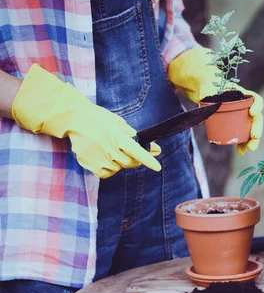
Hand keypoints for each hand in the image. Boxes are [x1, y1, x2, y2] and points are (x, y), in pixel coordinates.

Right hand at [12, 64, 160, 178]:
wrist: (75, 120)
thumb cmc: (99, 119)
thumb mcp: (118, 122)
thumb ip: (131, 134)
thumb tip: (144, 143)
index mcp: (118, 138)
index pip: (137, 152)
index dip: (148, 160)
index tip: (158, 167)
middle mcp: (110, 149)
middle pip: (130, 163)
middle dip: (137, 160)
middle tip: (139, 154)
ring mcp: (99, 158)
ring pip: (118, 169)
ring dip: (121, 163)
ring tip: (114, 151)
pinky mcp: (90, 164)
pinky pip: (106, 173)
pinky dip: (110, 169)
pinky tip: (106, 159)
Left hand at [168, 47, 262, 154]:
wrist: (206, 92)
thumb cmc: (209, 89)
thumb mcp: (207, 92)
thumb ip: (205, 102)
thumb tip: (203, 120)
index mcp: (243, 95)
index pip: (256, 99)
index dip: (257, 106)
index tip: (252, 113)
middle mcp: (246, 106)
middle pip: (256, 118)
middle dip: (257, 129)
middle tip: (254, 137)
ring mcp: (242, 116)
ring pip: (251, 129)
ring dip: (252, 140)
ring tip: (248, 149)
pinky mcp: (237, 125)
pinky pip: (243, 135)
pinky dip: (243, 144)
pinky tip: (241, 151)